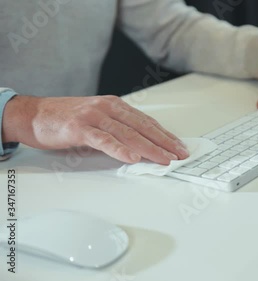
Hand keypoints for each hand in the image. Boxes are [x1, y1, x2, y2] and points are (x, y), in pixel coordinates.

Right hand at [2, 95, 188, 164]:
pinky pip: (104, 140)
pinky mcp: (80, 128)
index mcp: (115, 105)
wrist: (33, 113)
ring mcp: (94, 116)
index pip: (147, 122)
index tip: (179, 146)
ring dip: (150, 148)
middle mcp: (108, 108)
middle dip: (165, 142)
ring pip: (128, 134)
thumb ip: (118, 129)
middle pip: (143, 127)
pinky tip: (133, 158)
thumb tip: (141, 147)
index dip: (165, 135)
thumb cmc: (66, 119)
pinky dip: (120, 150)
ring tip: (165, 159)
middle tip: (180, 154)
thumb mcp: (98, 120)